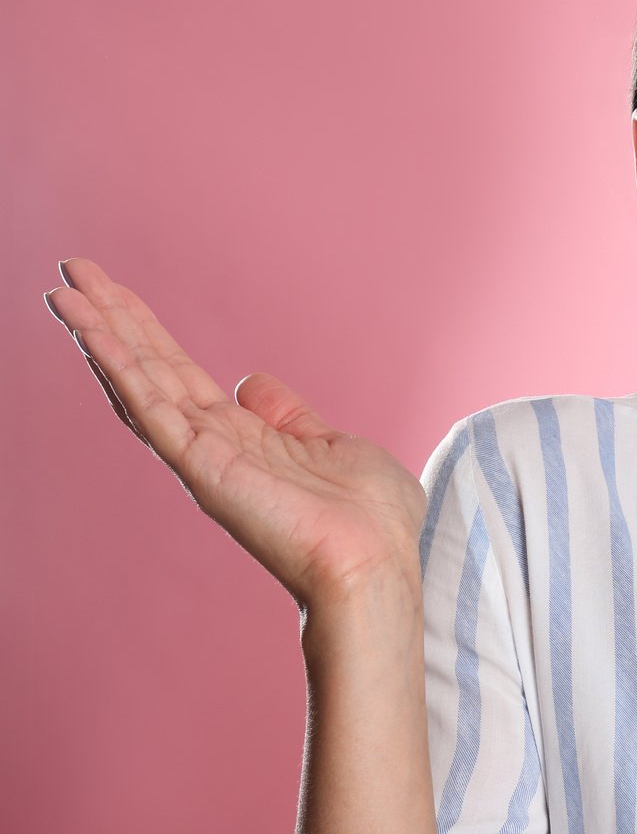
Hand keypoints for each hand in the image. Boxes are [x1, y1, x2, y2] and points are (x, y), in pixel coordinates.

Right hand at [44, 258, 427, 610]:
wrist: (378, 564)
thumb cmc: (371, 521)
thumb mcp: (334, 446)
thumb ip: (288, 416)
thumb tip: (251, 385)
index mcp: (242, 437)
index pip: (178, 373)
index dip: (146, 330)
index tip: (113, 289)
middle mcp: (211, 445)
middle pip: (149, 368)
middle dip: (110, 318)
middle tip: (71, 269)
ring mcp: (201, 456)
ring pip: (138, 382)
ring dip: (98, 334)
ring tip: (61, 289)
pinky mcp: (201, 466)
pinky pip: (149, 408)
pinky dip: (118, 367)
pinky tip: (90, 332)